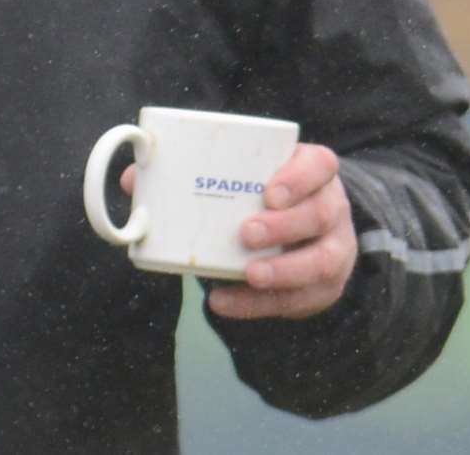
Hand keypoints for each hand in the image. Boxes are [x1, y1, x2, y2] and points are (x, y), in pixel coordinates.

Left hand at [118, 141, 356, 319]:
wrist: (302, 232)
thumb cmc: (260, 196)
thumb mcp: (241, 177)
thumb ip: (190, 173)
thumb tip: (134, 180)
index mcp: (312, 172)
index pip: (320, 165)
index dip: (299, 177)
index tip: (268, 192)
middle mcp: (331, 208)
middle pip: (321, 214)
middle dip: (284, 226)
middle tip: (245, 233)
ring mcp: (335, 248)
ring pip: (324, 261)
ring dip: (283, 270)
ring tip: (249, 274)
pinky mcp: (324, 286)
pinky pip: (300, 299)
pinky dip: (259, 305)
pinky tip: (225, 301)